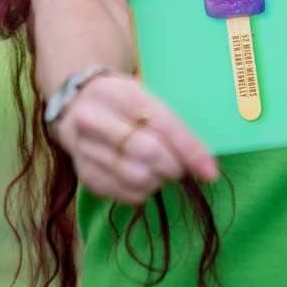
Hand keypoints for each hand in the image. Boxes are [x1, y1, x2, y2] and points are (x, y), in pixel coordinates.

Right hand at [50, 72, 220, 204]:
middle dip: (174, 166)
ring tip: (160, 170)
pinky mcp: (83, 173)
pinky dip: (143, 191)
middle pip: (147, 153)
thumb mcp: (143, 95)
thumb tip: (204, 158)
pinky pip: (124, 193)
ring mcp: (84, 148)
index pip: (162, 124)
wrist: (77, 104)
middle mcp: (95, 119)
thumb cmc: (122, 101)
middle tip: (181, 168)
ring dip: (158, 180)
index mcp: (118, 93)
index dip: (189, 150)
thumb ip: (170, 120)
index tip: (210, 171)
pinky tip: (144, 178)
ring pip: (136, 177)